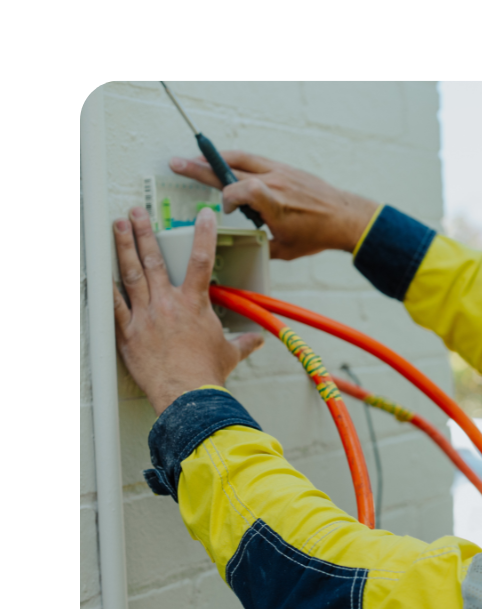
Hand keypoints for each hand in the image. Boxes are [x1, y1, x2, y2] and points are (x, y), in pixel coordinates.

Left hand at [112, 206, 264, 415]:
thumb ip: (242, 343)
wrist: (187, 394)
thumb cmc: (206, 374)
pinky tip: (99, 270)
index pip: (201, 260)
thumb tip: (255, 341)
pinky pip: (113, 305)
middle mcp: (168, 304)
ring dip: (123, 247)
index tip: (201, 217)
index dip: (203, 235)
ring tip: (117, 227)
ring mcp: (145, 316)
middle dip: (144, 232)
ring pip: (131, 274)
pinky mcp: (128, 332)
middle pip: (154, 259)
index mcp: (194, 305)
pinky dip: (105, 287)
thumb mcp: (229, 354)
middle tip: (137, 213)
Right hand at [168, 151, 377, 259]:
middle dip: (202, 167)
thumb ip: (261, 248)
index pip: (242, 190)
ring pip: (241, 158)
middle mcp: (277, 185)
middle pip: (233, 169)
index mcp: (276, 206)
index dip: (227, 199)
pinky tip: (224, 160)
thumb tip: (241, 252)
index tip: (227, 211)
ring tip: (195, 160)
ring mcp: (281, 173)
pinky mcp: (285, 168)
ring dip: (216, 159)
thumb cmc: (319, 235)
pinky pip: (254, 159)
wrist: (345, 217)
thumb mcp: (286, 250)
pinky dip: (236, 160)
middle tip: (178, 163)